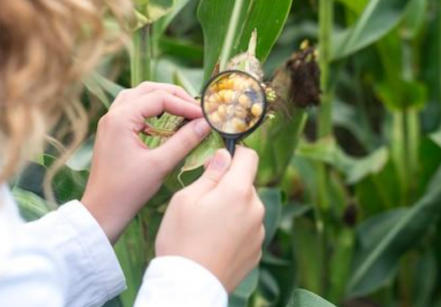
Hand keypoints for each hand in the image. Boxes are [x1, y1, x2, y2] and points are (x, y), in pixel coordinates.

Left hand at [81, 82, 210, 243]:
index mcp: (121, 118)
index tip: (204, 116)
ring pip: (139, 96)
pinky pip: (132, 108)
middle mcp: (113, 114)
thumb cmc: (128, 190)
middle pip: (148, 90)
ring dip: (161, 99)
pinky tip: (164, 122)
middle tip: (196, 109)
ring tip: (182, 110)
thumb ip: (184, 141)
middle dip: (174, 96)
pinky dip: (150, 109)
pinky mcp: (112, 131)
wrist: (102, 211)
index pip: (160, 98)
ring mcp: (110, 122)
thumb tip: (205, 123)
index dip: (185, 105)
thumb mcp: (161, 164)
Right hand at [155, 147, 264, 291]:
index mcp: (238, 191)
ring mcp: (258, 231)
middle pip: (247, 184)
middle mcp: (256, 209)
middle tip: (204, 200)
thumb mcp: (186, 199)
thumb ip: (210, 174)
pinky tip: (216, 241)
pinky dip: (236, 229)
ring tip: (208, 226)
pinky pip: (248, 229)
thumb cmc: (182, 239)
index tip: (219, 161)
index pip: (250, 157)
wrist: (189, 285)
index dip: (235, 154)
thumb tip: (224, 155)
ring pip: (248, 207)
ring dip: (233, 208)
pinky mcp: (257, 250)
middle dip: (229, 185)